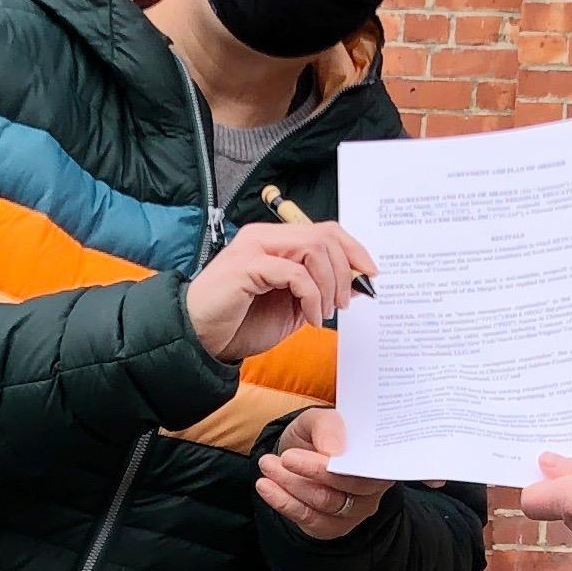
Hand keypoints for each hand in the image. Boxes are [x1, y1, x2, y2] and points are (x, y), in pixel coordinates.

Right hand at [186, 221, 377, 361]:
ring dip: (329, 284)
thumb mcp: (295, 306)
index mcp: (276, 241)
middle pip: (324, 236)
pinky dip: (311, 297)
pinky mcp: (245, 266)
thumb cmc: (243, 322)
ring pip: (313, 248)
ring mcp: (253, 247)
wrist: (201, 339)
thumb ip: (322, 289)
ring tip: (325, 312)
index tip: (370, 274)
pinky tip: (310, 318)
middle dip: (345, 270)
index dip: (353, 250)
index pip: (325, 231)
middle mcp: (265, 236)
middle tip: (345, 302)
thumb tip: (358, 282)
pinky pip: (295, 273)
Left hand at [256, 408, 405, 538]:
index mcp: (379, 458)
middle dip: (309, 473)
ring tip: (267, 464)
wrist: (301, 455)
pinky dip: (283, 502)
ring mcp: (354, 511)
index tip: (298, 456)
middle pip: (346, 488)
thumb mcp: (319, 419)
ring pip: (324, 502)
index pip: (367, 468)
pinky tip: (265, 486)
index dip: (334, 466)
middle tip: (283, 458)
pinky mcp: (332, 526)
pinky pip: (308, 519)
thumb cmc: (319, 435)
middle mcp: (373, 488)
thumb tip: (332, 449)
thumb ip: (327, 427)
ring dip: (290, 484)